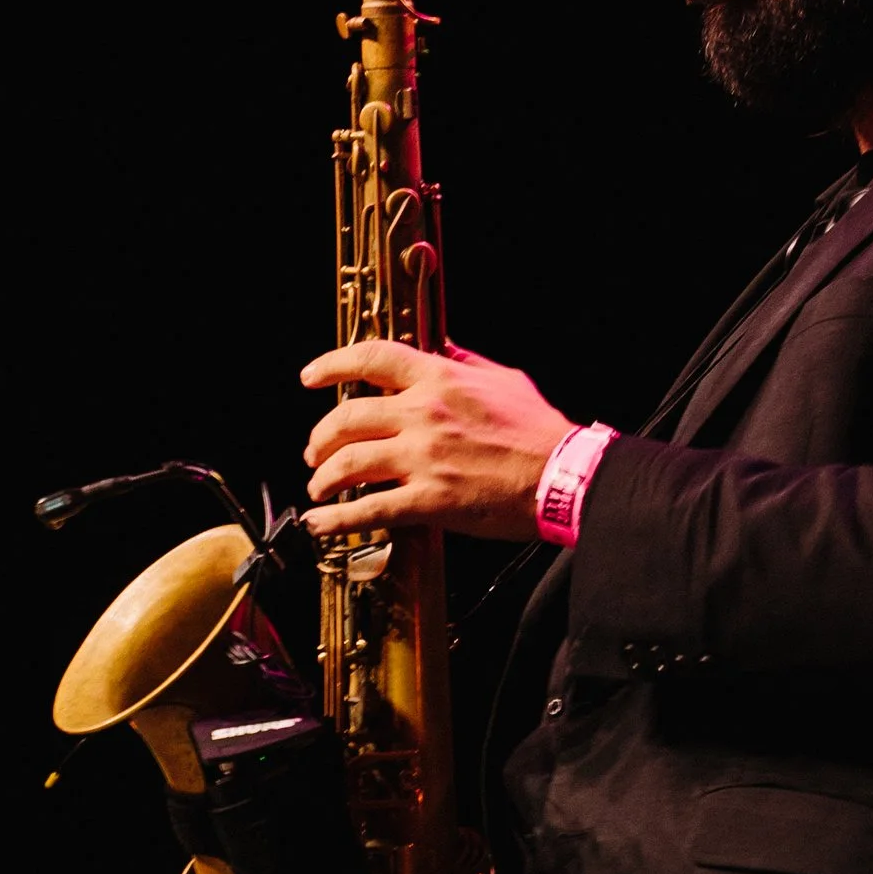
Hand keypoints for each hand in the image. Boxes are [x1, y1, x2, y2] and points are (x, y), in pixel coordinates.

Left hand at [300, 337, 574, 542]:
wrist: (562, 476)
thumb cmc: (537, 429)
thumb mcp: (501, 378)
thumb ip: (463, 361)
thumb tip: (442, 349)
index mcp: (439, 378)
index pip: (371, 358)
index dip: (332, 364)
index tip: (311, 376)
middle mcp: (423, 413)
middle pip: (347, 418)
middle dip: (321, 436)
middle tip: (315, 450)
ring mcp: (423, 458)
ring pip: (349, 463)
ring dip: (324, 477)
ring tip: (318, 487)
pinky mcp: (429, 500)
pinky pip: (369, 510)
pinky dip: (336, 520)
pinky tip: (320, 524)